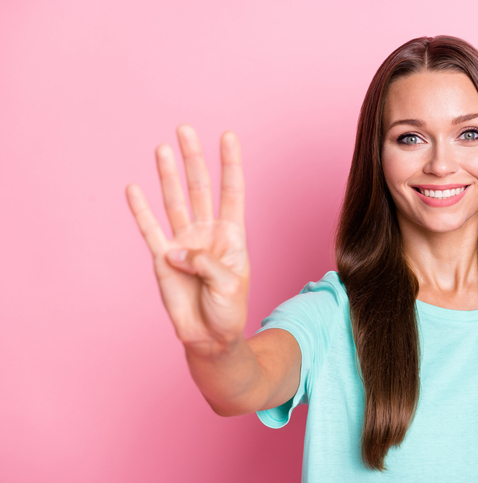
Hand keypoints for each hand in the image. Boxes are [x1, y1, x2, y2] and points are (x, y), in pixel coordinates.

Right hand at [126, 125, 248, 357]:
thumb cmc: (228, 309)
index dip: (230, 164)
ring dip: (168, 176)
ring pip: (174, 202)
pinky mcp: (162, 258)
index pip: (232, 191)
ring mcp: (184, 242)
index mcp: (231, 234)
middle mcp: (207, 232)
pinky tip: (134, 189)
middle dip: (193, 159)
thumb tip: (174, 250)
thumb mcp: (228, 284)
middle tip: (185, 130)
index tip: (228, 135)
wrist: (210, 336)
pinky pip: (150, 230)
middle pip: (199, 188)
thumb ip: (204, 263)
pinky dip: (141, 211)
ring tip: (163, 149)